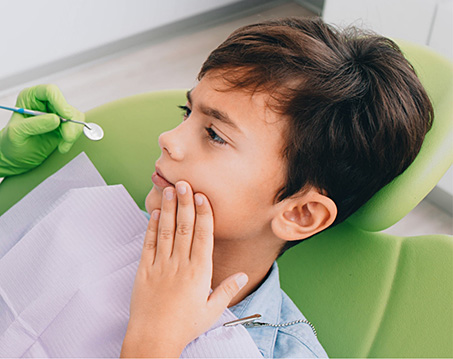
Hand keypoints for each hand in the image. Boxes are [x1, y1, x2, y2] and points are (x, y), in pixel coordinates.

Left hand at [0, 84, 84, 176]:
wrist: (17, 157)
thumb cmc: (12, 142)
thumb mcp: (17, 133)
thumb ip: (34, 124)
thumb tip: (56, 119)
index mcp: (31, 98)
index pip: (50, 91)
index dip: (60, 102)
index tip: (65, 116)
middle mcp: (46, 103)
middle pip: (67, 106)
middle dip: (70, 123)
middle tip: (66, 137)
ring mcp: (57, 114)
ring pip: (76, 117)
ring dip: (72, 133)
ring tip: (62, 145)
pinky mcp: (65, 126)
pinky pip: (77, 127)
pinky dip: (72, 138)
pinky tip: (63, 146)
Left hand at [121, 181, 247, 357]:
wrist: (153, 339)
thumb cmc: (184, 326)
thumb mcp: (211, 310)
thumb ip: (227, 290)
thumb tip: (243, 276)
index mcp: (199, 273)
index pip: (203, 237)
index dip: (203, 214)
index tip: (202, 197)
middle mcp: (180, 265)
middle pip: (185, 228)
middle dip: (185, 204)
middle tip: (184, 183)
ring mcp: (161, 266)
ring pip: (167, 232)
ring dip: (169, 209)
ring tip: (170, 190)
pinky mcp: (144, 270)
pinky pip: (149, 244)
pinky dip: (152, 227)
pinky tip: (156, 213)